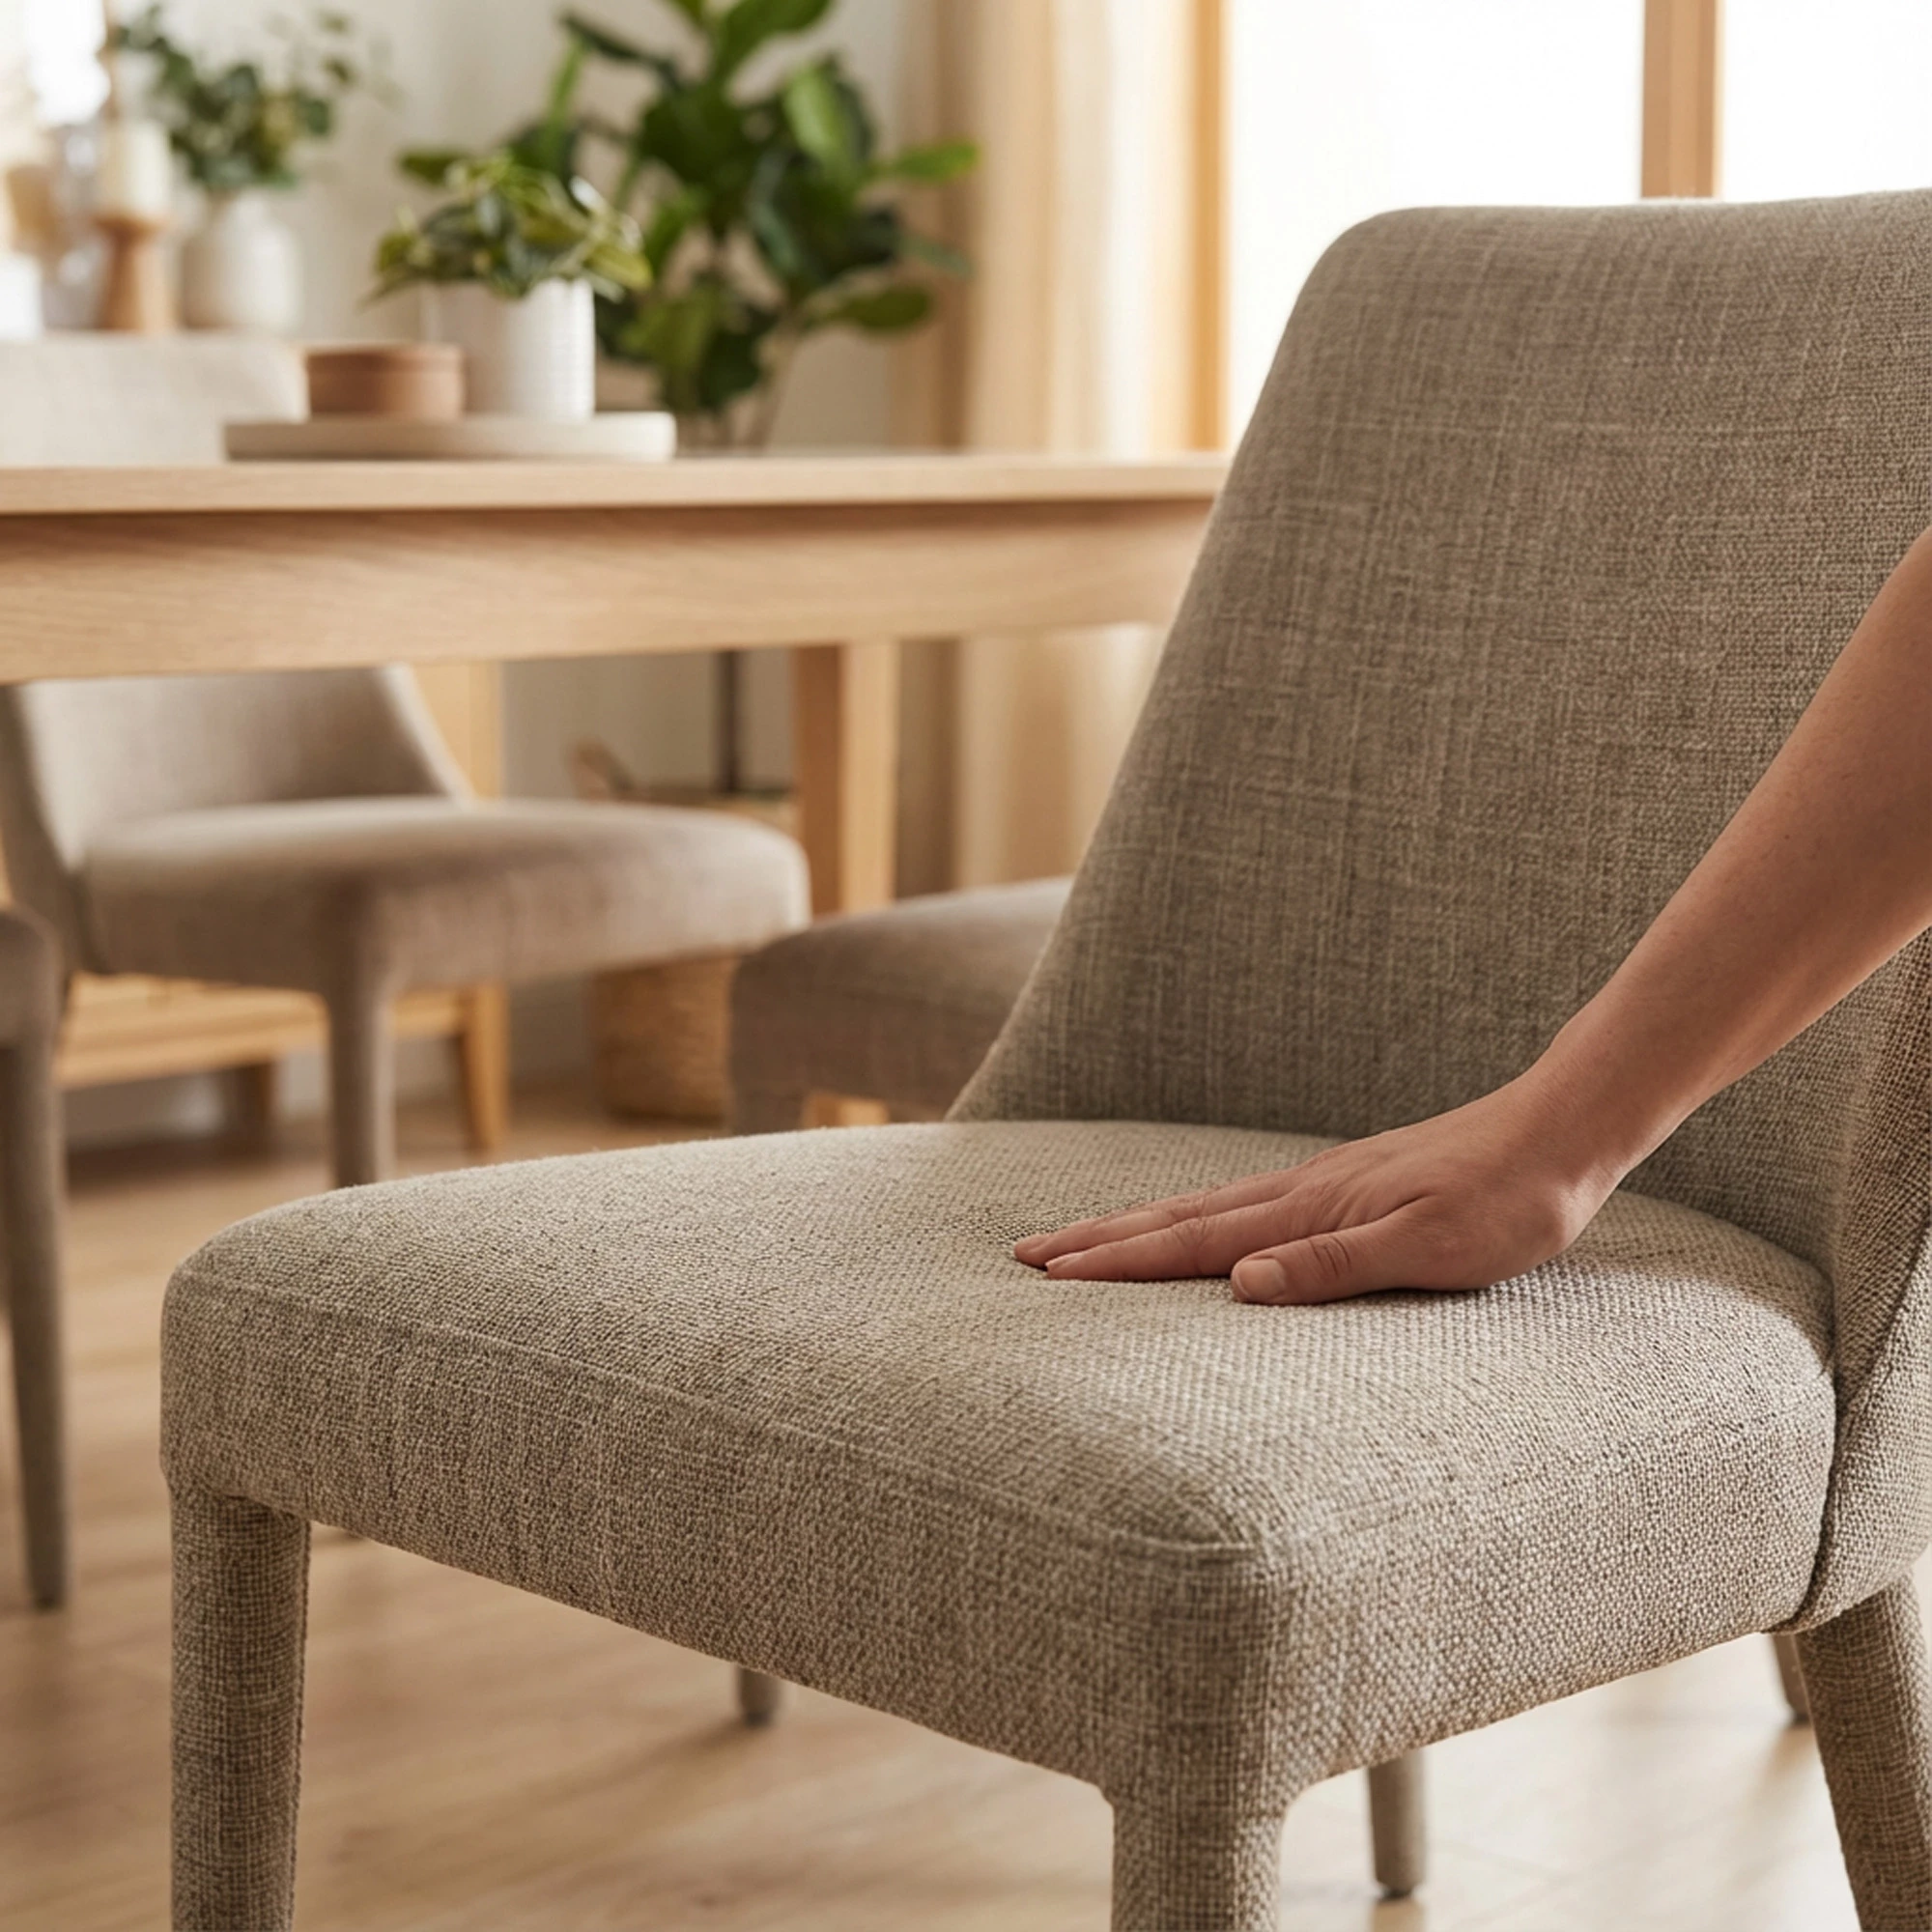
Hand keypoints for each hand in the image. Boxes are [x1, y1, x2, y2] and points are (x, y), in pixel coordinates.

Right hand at [1012, 1076, 1623, 1303]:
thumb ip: (1335, 1267)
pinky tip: (1195, 1224)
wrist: (1561, 1131)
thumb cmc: (1507, 1200)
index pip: (1193, 1242)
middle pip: (1178, 1217)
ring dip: (1136, 1225)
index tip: (1048, 1272)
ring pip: (1204, 1206)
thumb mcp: (1432, 1248)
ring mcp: (1319, 1183)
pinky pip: (1241, 1202)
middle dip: (1100, 1238)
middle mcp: (1301, 1192)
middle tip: (1027, 1253)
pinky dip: (1192, 1215)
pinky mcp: (1344, 1183)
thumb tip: (1242, 1284)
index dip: (1118, 1261)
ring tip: (1084, 1239)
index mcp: (1311, 1211)